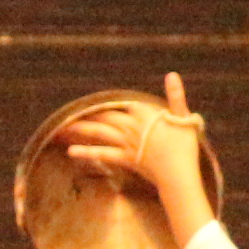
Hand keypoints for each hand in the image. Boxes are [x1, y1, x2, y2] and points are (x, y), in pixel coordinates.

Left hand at [64, 72, 204, 198]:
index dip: (118, 105)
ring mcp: (126, 143)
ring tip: (63, 126)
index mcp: (145, 114)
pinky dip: (86, 152)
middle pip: (107, 116)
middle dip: (90, 114)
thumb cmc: (185, 146)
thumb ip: (176, 96)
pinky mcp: (124, 159)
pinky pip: (102, 154)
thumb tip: (171, 74)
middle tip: (72, 112)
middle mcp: (132, 126)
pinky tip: (71, 151)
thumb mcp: (183, 117)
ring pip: (100, 132)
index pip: (127, 105)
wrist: (179, 173)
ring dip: (81, 128)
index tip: (104, 104)